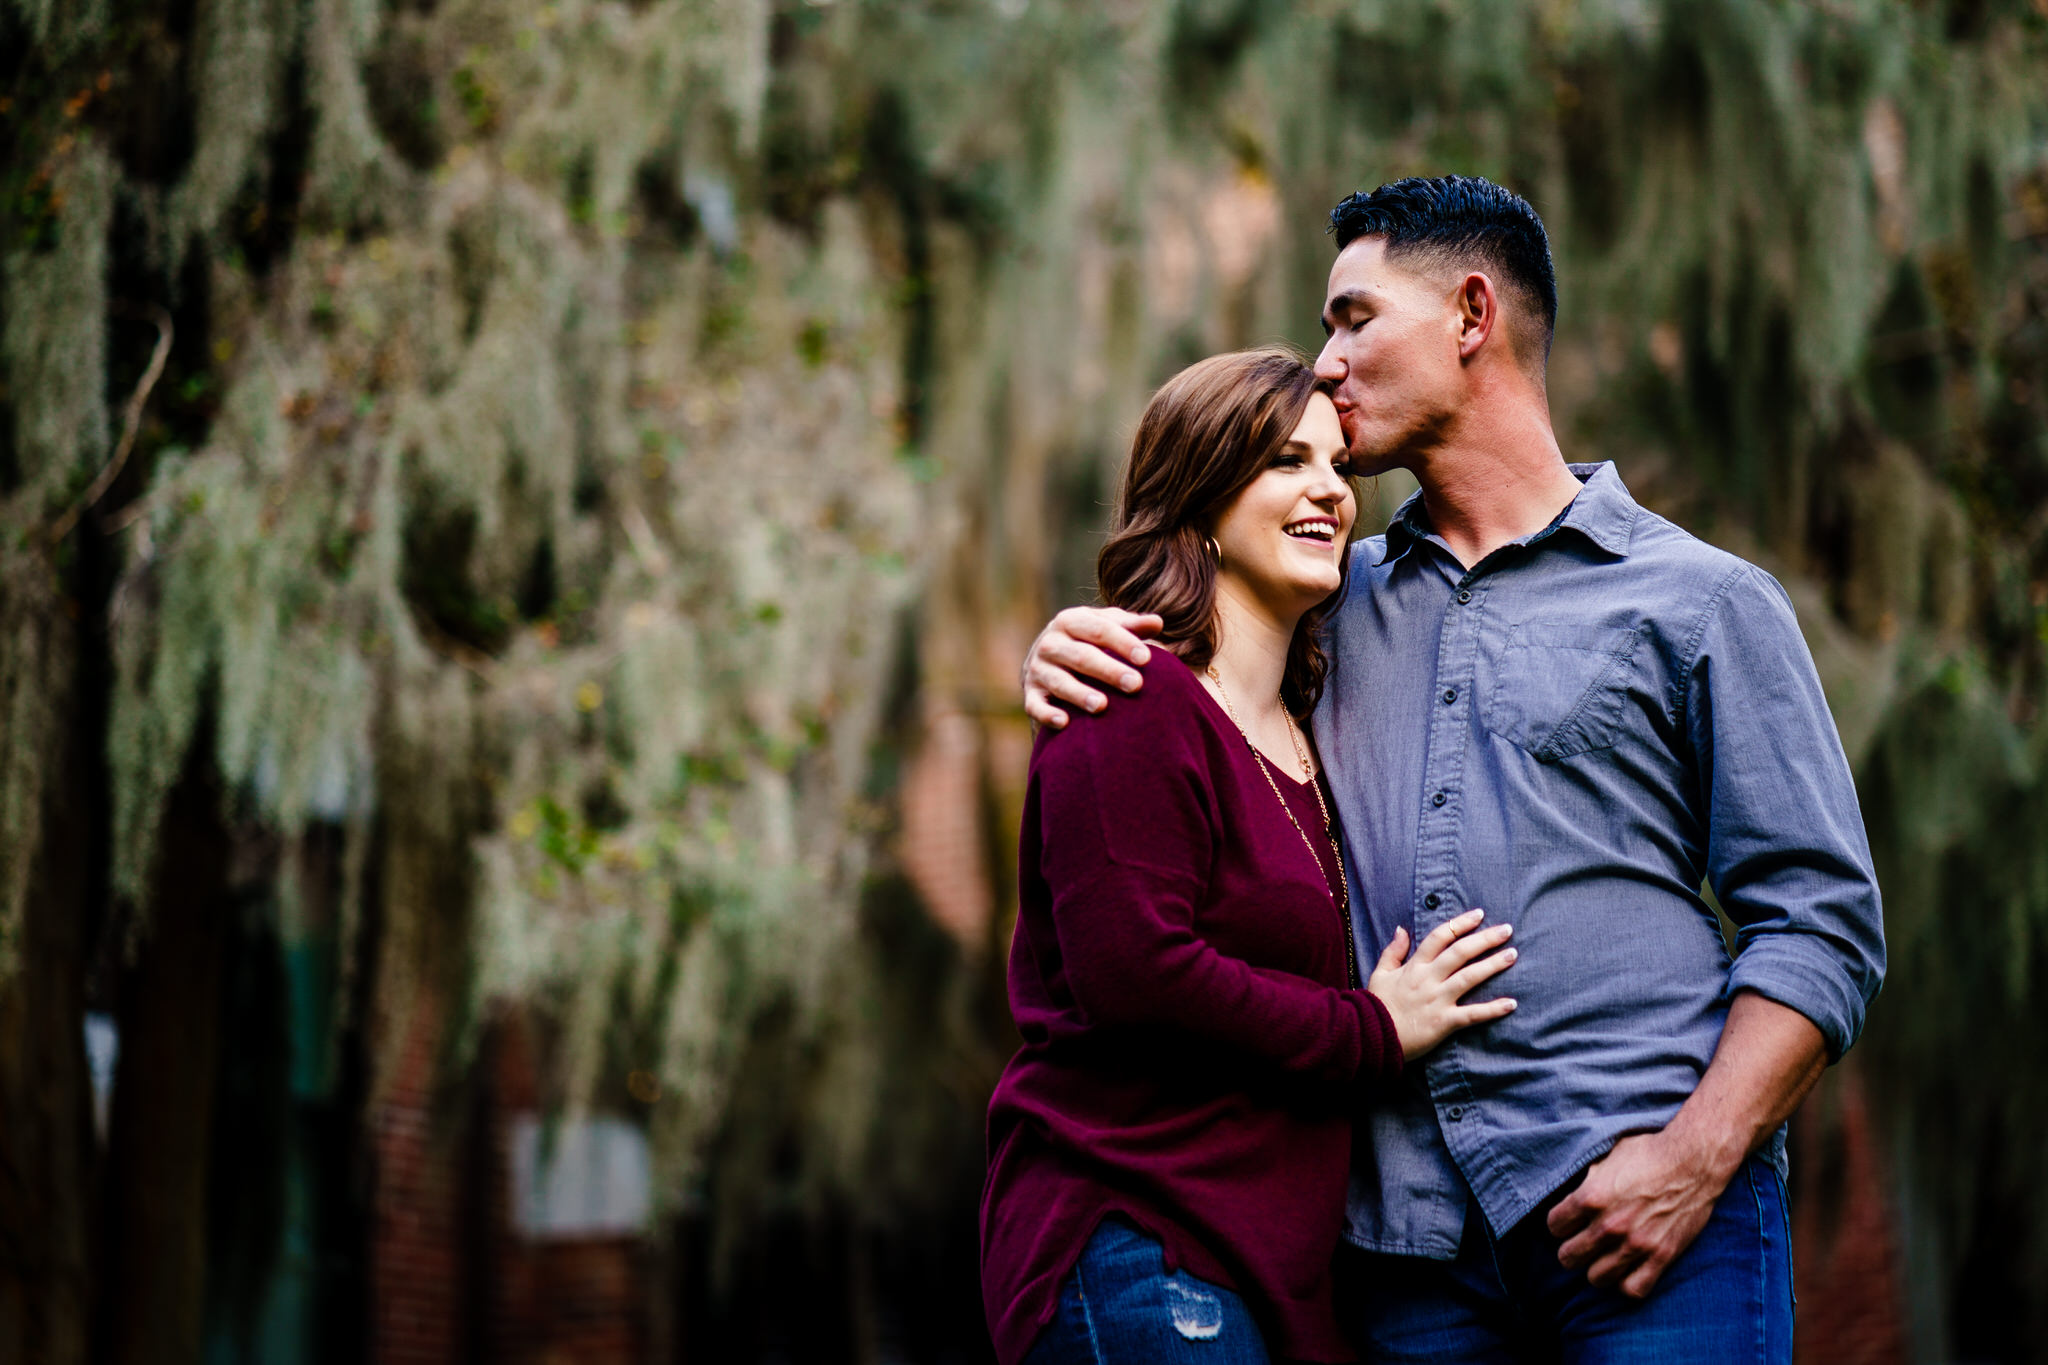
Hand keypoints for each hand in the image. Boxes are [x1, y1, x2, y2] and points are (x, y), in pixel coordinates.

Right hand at [1021, 607, 1164, 727]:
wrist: (1047, 657)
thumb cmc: (1087, 640)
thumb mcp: (1105, 626)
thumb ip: (1131, 626)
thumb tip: (1157, 623)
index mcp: (1070, 621)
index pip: (1099, 629)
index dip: (1123, 643)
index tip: (1146, 659)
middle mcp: (1050, 643)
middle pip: (1081, 656)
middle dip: (1108, 670)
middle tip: (1135, 685)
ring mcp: (1037, 669)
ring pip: (1059, 682)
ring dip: (1079, 694)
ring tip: (1102, 706)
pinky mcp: (1030, 694)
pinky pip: (1035, 706)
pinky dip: (1047, 714)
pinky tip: (1064, 722)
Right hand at [1365, 909, 1516, 1058]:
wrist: (1370, 1036)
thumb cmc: (1377, 1004)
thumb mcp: (1380, 973)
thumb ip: (1393, 951)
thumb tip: (1401, 929)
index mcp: (1415, 966)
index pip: (1440, 937)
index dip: (1460, 924)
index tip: (1479, 914)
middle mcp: (1428, 979)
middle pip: (1460, 952)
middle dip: (1485, 939)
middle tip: (1507, 930)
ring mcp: (1438, 1000)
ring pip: (1469, 977)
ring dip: (1492, 965)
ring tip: (1512, 955)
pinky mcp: (1444, 1022)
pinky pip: (1472, 1014)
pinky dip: (1492, 1009)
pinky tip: (1511, 1003)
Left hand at [1545, 1128, 1732, 1298]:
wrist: (1694, 1161)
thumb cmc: (1648, 1153)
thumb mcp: (1605, 1157)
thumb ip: (1585, 1181)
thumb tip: (1569, 1195)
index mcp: (1590, 1197)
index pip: (1554, 1226)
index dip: (1560, 1224)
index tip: (1569, 1222)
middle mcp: (1609, 1225)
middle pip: (1569, 1257)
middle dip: (1572, 1249)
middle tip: (1583, 1243)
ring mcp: (1635, 1244)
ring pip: (1597, 1278)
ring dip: (1596, 1268)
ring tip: (1603, 1257)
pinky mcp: (1661, 1256)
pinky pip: (1633, 1289)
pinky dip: (1627, 1283)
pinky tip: (1627, 1269)